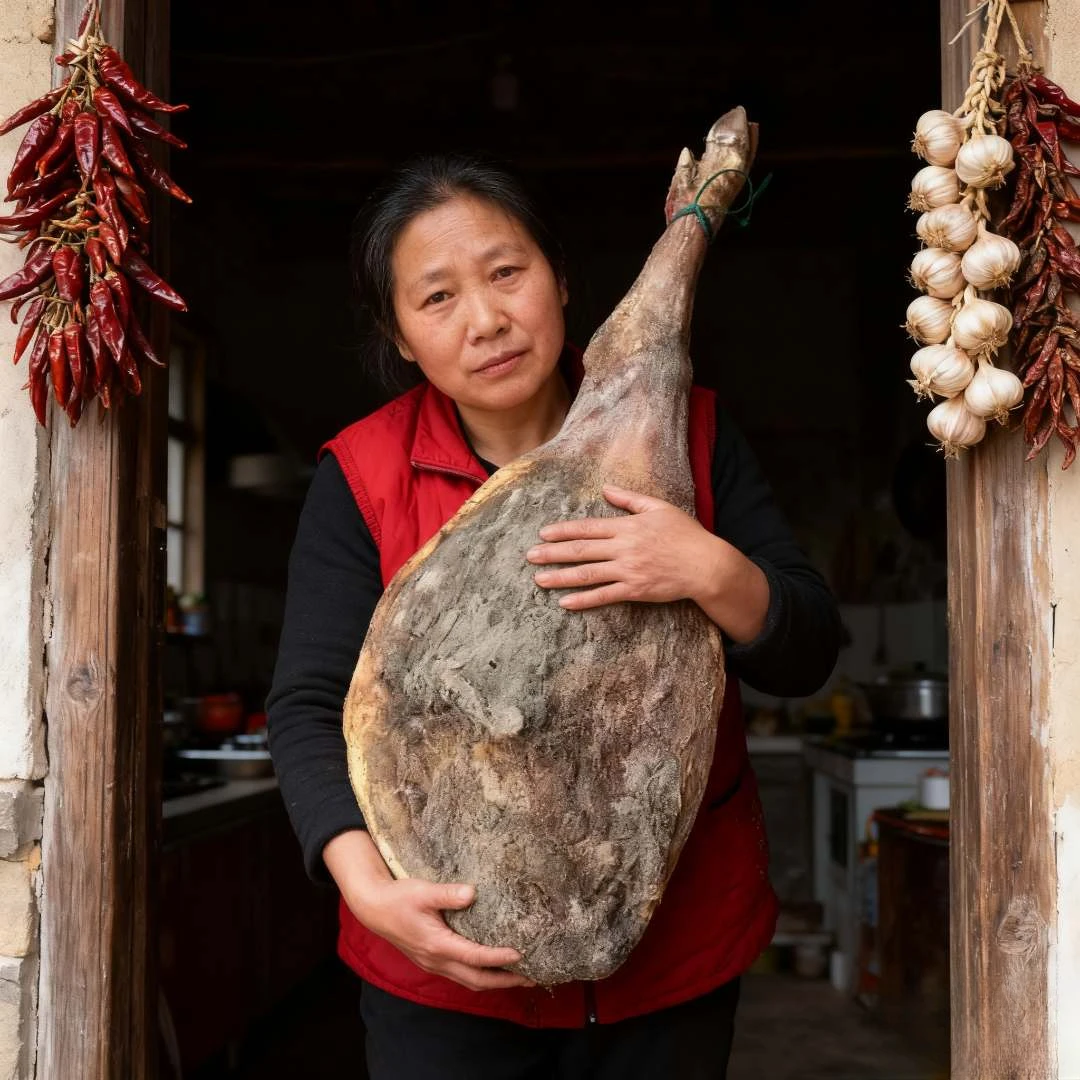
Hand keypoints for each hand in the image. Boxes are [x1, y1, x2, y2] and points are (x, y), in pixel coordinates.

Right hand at [323, 830, 534, 991]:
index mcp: (437, 945)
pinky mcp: (433, 961)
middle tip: (531, 977)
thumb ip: (447, 894)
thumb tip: (472, 892)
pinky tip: (492, 968)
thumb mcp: (423, 891)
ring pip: (469, 981)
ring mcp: (434, 964)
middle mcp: (437, 961)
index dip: (499, 957)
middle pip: (477, 980)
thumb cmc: (399, 898)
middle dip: (505, 981)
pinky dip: (480, 976)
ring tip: (519, 977)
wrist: (375, 909)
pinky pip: (461, 976)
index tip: (521, 954)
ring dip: (494, 981)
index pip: (475, 957)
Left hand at [526, 484, 716, 609]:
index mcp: (627, 527)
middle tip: (529, 556)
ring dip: (560, 577)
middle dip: (552, 553)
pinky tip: (565, 603)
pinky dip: (583, 600)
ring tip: (539, 579)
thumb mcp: (659, 508)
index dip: (563, 531)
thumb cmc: (685, 534)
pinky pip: (604, 596)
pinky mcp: (635, 590)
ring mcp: (628, 571)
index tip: (543, 534)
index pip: (588, 528)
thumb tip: (606, 488)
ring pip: (587, 574)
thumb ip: (630, 499)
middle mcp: (623, 548)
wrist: (706, 565)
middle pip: (581, 550)